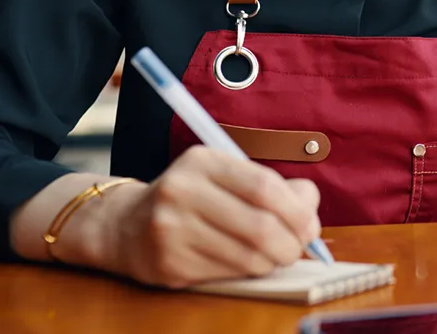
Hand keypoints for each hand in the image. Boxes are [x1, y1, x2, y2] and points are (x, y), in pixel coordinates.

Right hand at [87, 146, 321, 287]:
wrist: (126, 225)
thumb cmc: (193, 199)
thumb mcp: (226, 176)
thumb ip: (272, 186)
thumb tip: (310, 206)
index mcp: (202, 161)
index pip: (265, 187)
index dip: (297, 212)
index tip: (310, 226)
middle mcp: (182, 191)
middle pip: (260, 227)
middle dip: (291, 244)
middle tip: (297, 248)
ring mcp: (171, 229)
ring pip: (247, 257)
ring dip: (272, 262)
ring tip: (273, 256)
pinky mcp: (168, 263)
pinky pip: (227, 275)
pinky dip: (247, 273)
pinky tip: (245, 264)